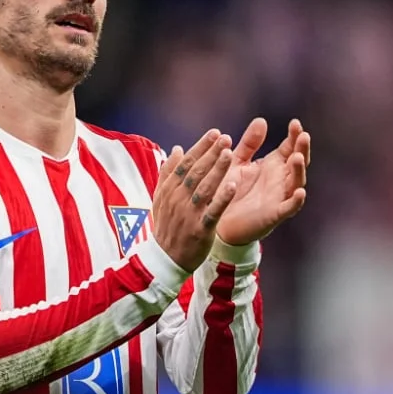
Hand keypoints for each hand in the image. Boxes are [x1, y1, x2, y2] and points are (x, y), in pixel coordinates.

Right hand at [152, 129, 237, 271]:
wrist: (164, 259)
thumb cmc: (166, 226)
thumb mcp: (160, 198)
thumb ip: (168, 173)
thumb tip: (177, 149)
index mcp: (170, 189)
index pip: (186, 163)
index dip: (201, 147)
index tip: (214, 133)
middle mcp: (178, 199)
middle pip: (195, 171)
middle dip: (211, 153)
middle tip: (225, 137)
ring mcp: (188, 214)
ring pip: (204, 188)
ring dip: (217, 170)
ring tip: (229, 153)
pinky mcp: (200, 229)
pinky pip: (212, 211)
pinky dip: (221, 198)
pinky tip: (232, 186)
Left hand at [214, 118, 309, 245]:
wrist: (219, 219)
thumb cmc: (230, 189)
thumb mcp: (238, 161)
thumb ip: (250, 144)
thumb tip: (261, 120)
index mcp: (273, 165)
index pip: (289, 147)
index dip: (294, 136)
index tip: (295, 123)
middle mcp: (280, 180)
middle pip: (298, 162)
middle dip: (302, 149)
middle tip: (303, 136)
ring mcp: (280, 197)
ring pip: (296, 182)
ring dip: (299, 170)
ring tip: (297, 157)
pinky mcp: (274, 214)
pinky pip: (289, 208)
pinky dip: (296, 201)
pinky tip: (300, 192)